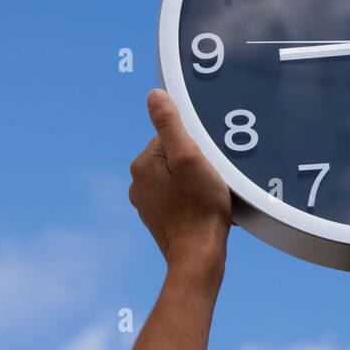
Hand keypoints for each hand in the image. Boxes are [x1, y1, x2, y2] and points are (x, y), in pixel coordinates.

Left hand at [129, 89, 231, 283]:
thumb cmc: (200, 207)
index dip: (196, 145)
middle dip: (194, 164)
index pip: (172, 136)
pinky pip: (176, 198)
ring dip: (193, 182)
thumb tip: (154, 94)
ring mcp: (146, 203)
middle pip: (173, 157)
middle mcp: (137, 183)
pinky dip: (190, 200)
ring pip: (175, 178)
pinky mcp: (157, 219)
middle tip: (211, 180)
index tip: (209, 162)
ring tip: (209, 196)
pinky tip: (203, 209)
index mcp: (142, 164)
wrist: (199, 255)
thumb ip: (170, 124)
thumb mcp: (189, 157)